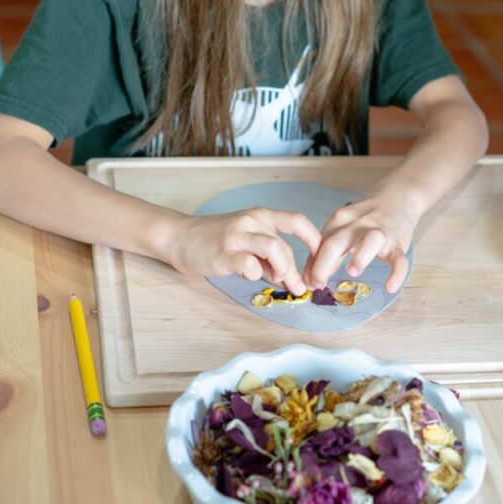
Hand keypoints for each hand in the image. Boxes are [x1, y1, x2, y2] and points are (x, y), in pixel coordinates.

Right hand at [167, 208, 321, 295]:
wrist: (180, 237)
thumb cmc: (217, 240)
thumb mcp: (247, 241)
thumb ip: (269, 256)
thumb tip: (292, 279)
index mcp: (261, 216)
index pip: (297, 221)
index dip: (315, 240)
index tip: (322, 261)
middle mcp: (251, 222)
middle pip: (285, 246)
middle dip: (296, 272)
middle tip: (298, 288)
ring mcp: (237, 236)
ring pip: (275, 250)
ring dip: (283, 270)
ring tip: (277, 281)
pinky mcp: (223, 253)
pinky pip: (250, 265)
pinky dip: (256, 275)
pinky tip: (249, 276)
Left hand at [304, 193, 418, 293]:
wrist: (399, 196)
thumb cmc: (365, 218)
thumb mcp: (343, 227)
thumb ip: (327, 250)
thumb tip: (310, 279)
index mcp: (341, 219)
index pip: (321, 243)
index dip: (312, 265)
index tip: (309, 283)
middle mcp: (359, 224)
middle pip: (336, 242)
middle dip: (323, 266)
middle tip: (319, 285)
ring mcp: (381, 232)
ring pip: (370, 242)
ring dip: (359, 258)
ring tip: (351, 272)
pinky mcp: (399, 243)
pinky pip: (400, 260)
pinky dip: (397, 274)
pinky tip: (390, 287)